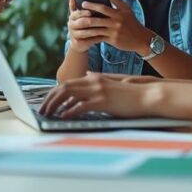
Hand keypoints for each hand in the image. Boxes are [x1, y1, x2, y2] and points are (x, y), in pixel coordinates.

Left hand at [38, 72, 152, 118]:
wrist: (148, 95)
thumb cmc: (132, 93)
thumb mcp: (113, 82)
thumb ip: (98, 79)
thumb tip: (87, 75)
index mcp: (94, 78)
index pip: (68, 83)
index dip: (54, 93)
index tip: (47, 102)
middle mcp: (93, 82)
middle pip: (64, 88)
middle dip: (50, 99)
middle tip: (42, 110)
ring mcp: (98, 91)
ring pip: (68, 95)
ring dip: (55, 105)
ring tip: (48, 114)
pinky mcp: (104, 101)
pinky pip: (81, 106)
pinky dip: (70, 111)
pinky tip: (64, 116)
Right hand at [66, 0, 102, 52]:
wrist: (80, 41)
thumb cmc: (85, 24)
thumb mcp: (82, 13)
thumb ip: (80, 3)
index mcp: (72, 15)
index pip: (78, 12)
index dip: (85, 12)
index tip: (92, 11)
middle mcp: (71, 24)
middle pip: (83, 22)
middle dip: (93, 20)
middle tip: (103, 19)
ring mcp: (74, 34)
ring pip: (87, 32)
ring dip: (97, 29)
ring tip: (108, 27)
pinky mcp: (78, 43)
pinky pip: (89, 40)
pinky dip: (98, 38)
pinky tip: (106, 36)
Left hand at [78, 0, 153, 54]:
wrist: (141, 39)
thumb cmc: (131, 22)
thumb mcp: (126, 9)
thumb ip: (116, 0)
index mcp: (120, 12)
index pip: (104, 7)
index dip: (93, 5)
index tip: (83, 2)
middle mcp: (118, 21)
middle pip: (98, 18)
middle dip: (87, 15)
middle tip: (78, 12)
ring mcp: (115, 31)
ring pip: (97, 28)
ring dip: (87, 26)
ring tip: (78, 23)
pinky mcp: (113, 40)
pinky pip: (100, 37)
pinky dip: (91, 35)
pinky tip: (85, 34)